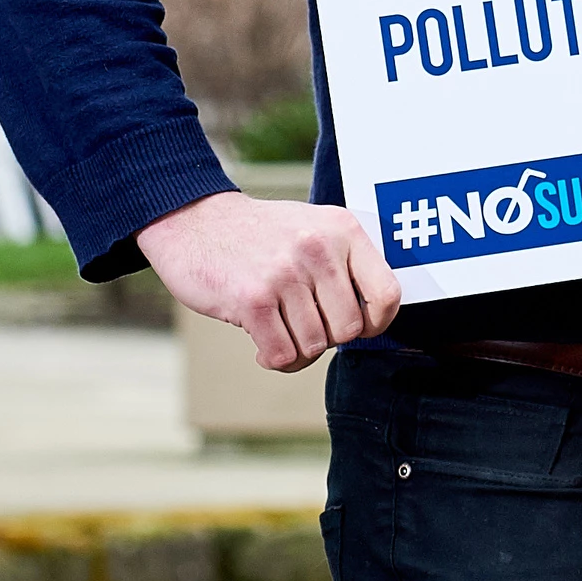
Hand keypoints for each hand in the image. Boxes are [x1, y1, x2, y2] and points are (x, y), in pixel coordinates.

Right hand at [138, 189, 401, 372]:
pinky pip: (282, 354)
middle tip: (304, 326)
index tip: (358, 327)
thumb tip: (374, 317)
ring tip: (281, 333)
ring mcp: (286, 274)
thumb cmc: (261, 234)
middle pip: (349, 329)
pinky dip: (275, 360)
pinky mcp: (253, 299)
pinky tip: (263, 347)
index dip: (377, 323)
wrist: (194, 220)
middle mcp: (319, 249)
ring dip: (298, 351)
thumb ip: (348, 262)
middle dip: (328, 338)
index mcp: (343, 230)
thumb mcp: (316, 227)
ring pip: (315, 345)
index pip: (387, 294)